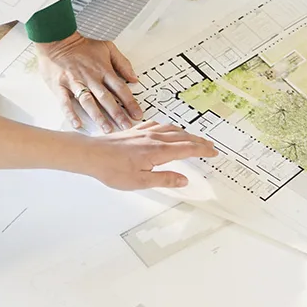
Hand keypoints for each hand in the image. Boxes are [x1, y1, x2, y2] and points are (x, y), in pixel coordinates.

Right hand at [37, 33, 141, 131]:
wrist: (57, 40)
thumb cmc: (82, 46)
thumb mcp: (108, 47)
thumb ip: (122, 62)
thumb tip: (134, 77)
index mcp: (103, 70)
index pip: (120, 88)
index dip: (130, 103)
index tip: (137, 114)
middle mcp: (91, 78)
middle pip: (106, 98)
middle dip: (117, 114)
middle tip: (126, 126)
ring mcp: (75, 83)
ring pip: (89, 102)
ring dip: (98, 116)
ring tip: (107, 129)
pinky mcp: (60, 86)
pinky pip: (66, 102)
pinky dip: (71, 113)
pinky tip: (78, 124)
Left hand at [69, 120, 218, 189]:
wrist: (92, 154)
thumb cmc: (112, 169)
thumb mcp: (141, 181)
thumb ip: (164, 179)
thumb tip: (184, 179)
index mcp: (158, 151)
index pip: (188, 148)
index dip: (203, 150)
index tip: (214, 153)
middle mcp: (154, 138)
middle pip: (183, 137)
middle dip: (199, 141)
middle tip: (210, 146)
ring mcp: (145, 132)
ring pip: (172, 129)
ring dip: (187, 133)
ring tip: (194, 138)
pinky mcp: (135, 131)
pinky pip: (158, 125)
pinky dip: (169, 127)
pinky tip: (167, 129)